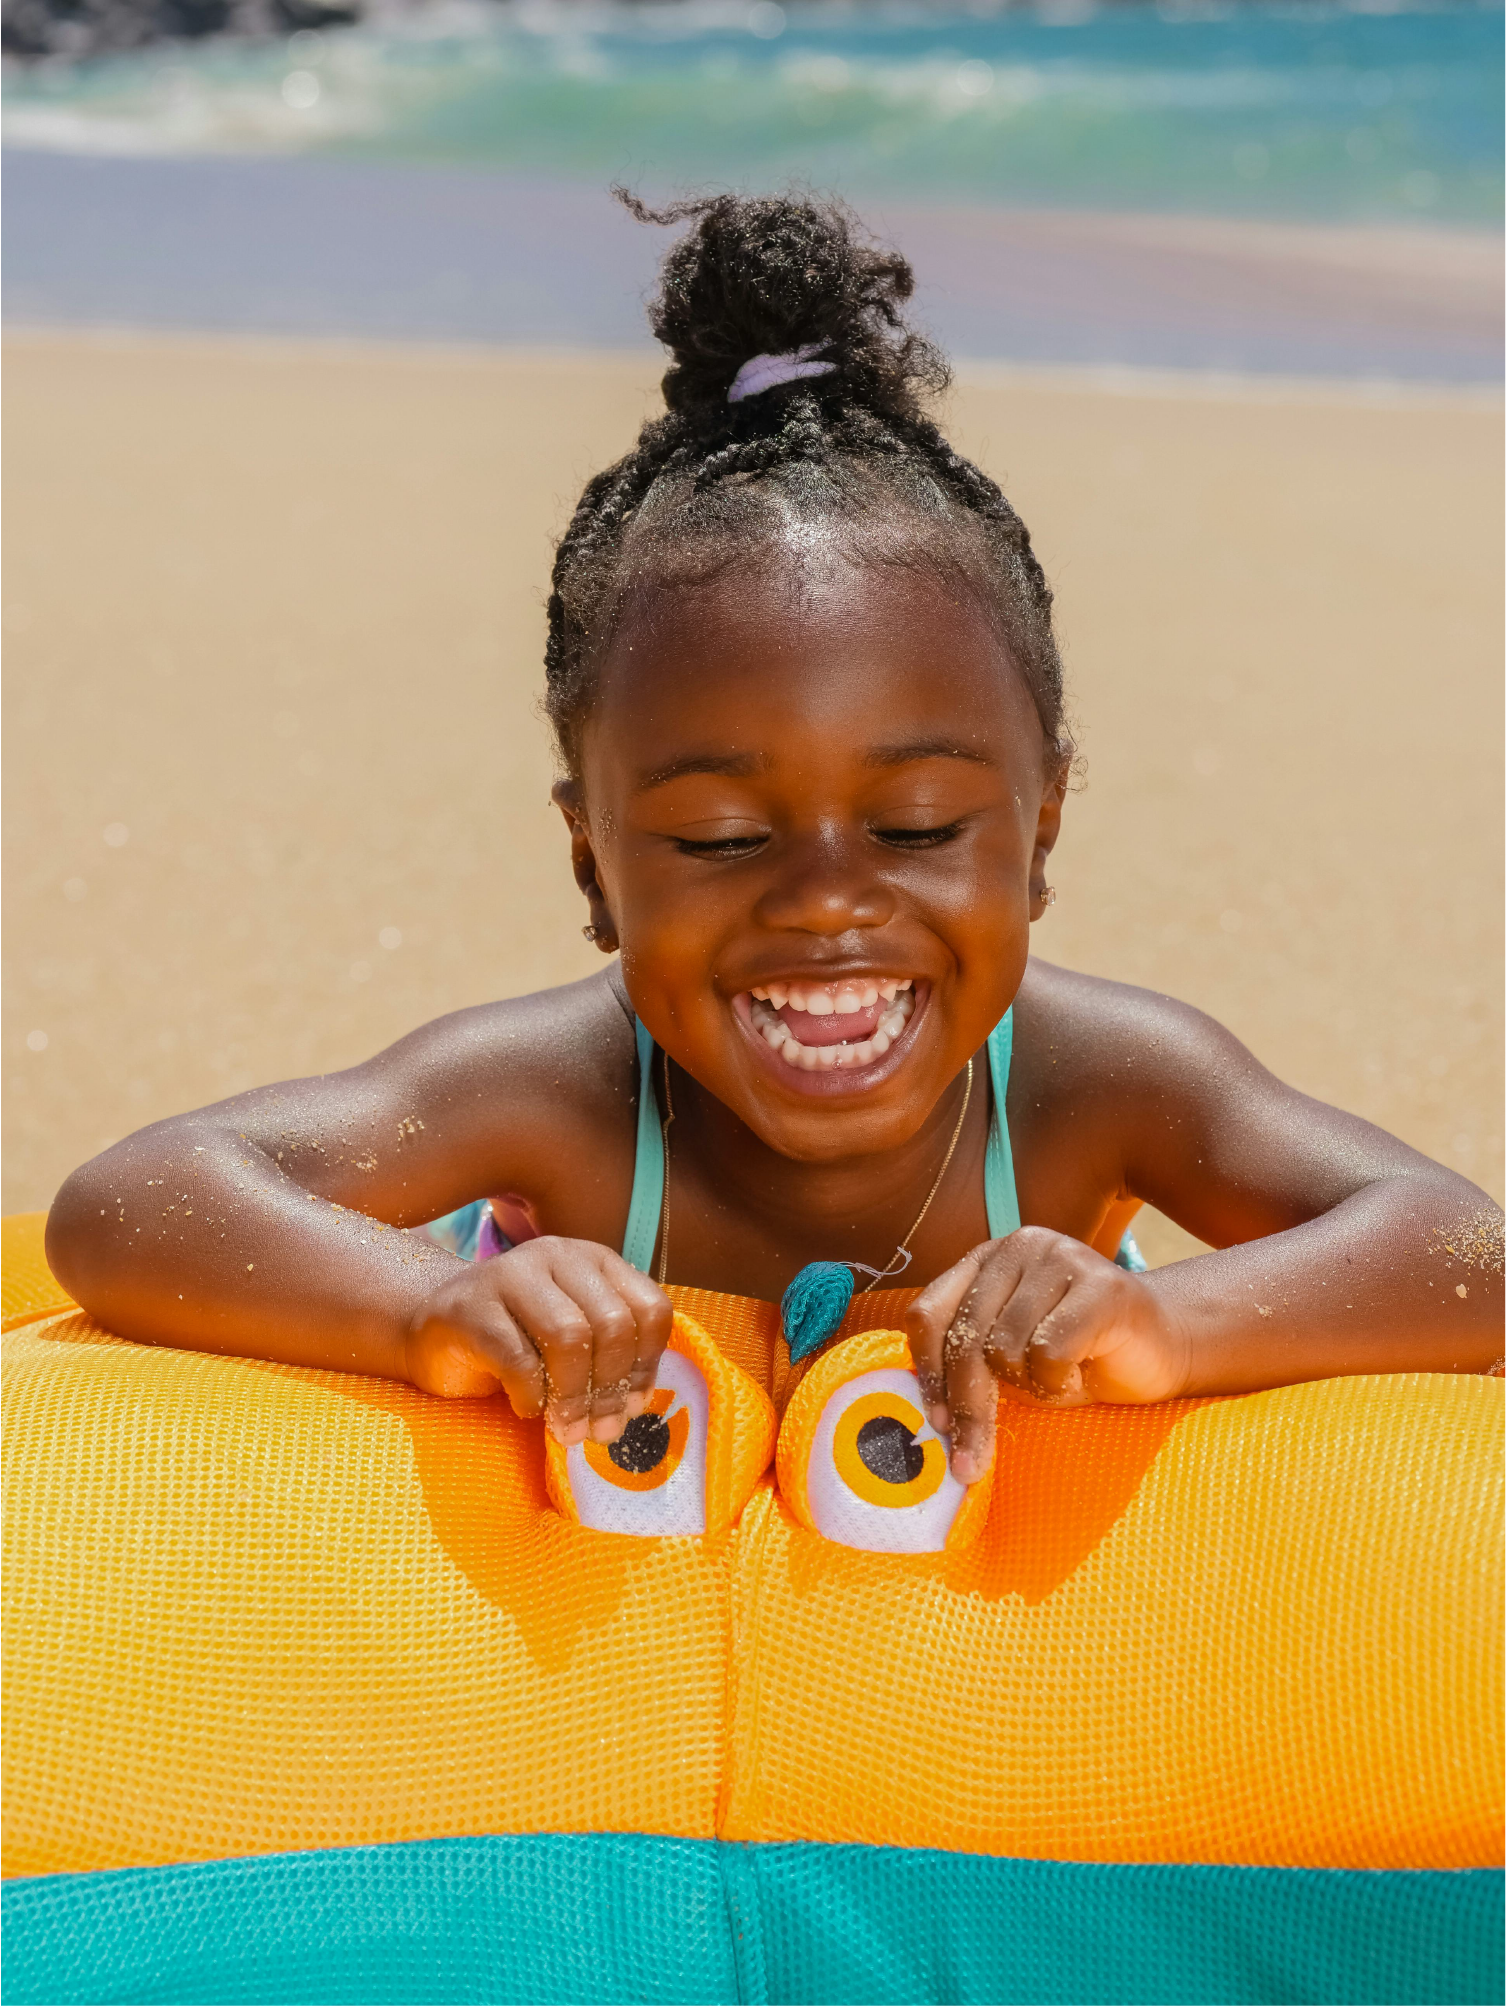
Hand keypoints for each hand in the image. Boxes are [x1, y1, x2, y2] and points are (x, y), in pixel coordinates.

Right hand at [405, 1237, 672, 1444]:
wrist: (432, 1328)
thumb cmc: (514, 1339)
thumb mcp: (572, 1339)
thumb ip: (606, 1358)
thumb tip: (632, 1409)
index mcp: (595, 1261)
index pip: (649, 1308)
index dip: (648, 1363)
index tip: (632, 1404)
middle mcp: (558, 1255)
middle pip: (612, 1324)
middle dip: (610, 1388)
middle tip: (599, 1431)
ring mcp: (510, 1274)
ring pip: (569, 1336)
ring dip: (574, 1396)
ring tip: (567, 1428)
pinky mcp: (471, 1306)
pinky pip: (518, 1359)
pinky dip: (531, 1396)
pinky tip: (528, 1408)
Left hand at [906, 1228, 1191, 1482]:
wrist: (1166, 1346)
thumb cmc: (1080, 1358)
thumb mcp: (1011, 1360)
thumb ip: (970, 1365)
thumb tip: (930, 1416)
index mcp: (985, 1260)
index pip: (929, 1314)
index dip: (927, 1373)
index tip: (936, 1424)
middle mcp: (1017, 1247)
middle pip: (965, 1338)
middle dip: (968, 1408)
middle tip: (971, 1465)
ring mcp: (1060, 1258)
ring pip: (1004, 1348)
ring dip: (1031, 1385)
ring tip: (1061, 1375)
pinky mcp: (1099, 1285)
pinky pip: (1048, 1353)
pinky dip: (1060, 1380)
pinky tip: (1084, 1369)